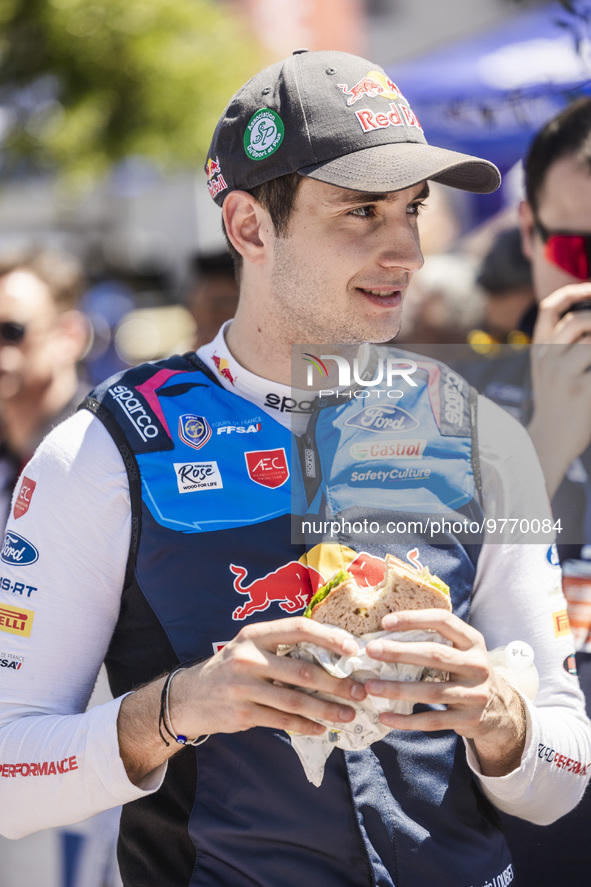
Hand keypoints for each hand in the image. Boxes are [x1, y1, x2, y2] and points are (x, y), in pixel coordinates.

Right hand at [119, 617, 366, 783]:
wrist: (189, 697)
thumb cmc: (232, 668)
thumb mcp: (251, 647)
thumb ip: (283, 648)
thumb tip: (333, 654)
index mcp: (255, 634)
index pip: (299, 628)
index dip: (329, 637)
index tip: (353, 649)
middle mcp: (248, 657)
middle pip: (302, 669)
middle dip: (336, 682)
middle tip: (360, 691)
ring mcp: (243, 686)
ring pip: (296, 700)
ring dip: (327, 709)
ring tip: (349, 714)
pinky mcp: (242, 713)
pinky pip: (282, 721)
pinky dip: (305, 725)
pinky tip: (322, 728)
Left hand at [363, 609, 526, 776]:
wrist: (501, 709)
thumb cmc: (467, 671)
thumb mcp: (463, 650)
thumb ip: (435, 640)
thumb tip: (385, 631)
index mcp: (473, 641)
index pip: (444, 622)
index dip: (414, 619)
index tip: (385, 622)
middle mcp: (478, 665)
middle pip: (435, 655)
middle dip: (399, 652)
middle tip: (371, 650)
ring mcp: (475, 694)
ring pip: (432, 691)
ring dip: (397, 689)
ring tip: (370, 687)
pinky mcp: (469, 719)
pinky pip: (433, 721)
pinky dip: (406, 720)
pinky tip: (385, 716)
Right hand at [528, 284, 590, 494]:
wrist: (551, 441)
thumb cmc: (559, 403)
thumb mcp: (550, 371)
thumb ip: (564, 345)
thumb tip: (586, 319)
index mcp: (538, 350)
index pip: (550, 308)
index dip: (572, 292)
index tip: (590, 289)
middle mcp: (545, 358)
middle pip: (577, 320)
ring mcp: (561, 374)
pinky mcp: (580, 390)